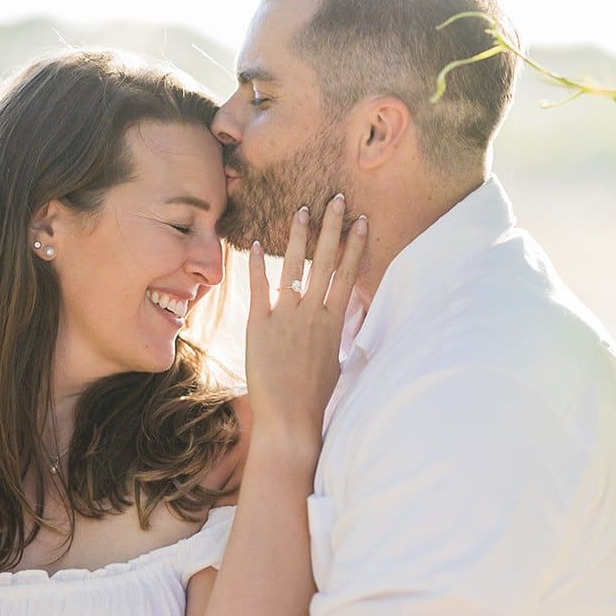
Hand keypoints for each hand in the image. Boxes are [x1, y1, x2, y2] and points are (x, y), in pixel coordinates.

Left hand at [246, 193, 366, 444]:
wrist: (290, 417)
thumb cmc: (315, 396)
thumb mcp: (335, 362)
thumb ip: (336, 336)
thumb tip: (341, 323)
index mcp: (334, 322)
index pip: (348, 274)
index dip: (355, 245)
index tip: (361, 221)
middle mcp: (313, 313)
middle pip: (326, 260)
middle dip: (332, 227)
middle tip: (336, 199)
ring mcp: (286, 316)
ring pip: (295, 266)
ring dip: (299, 236)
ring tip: (302, 210)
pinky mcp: (260, 324)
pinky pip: (258, 287)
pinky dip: (256, 264)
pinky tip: (254, 243)